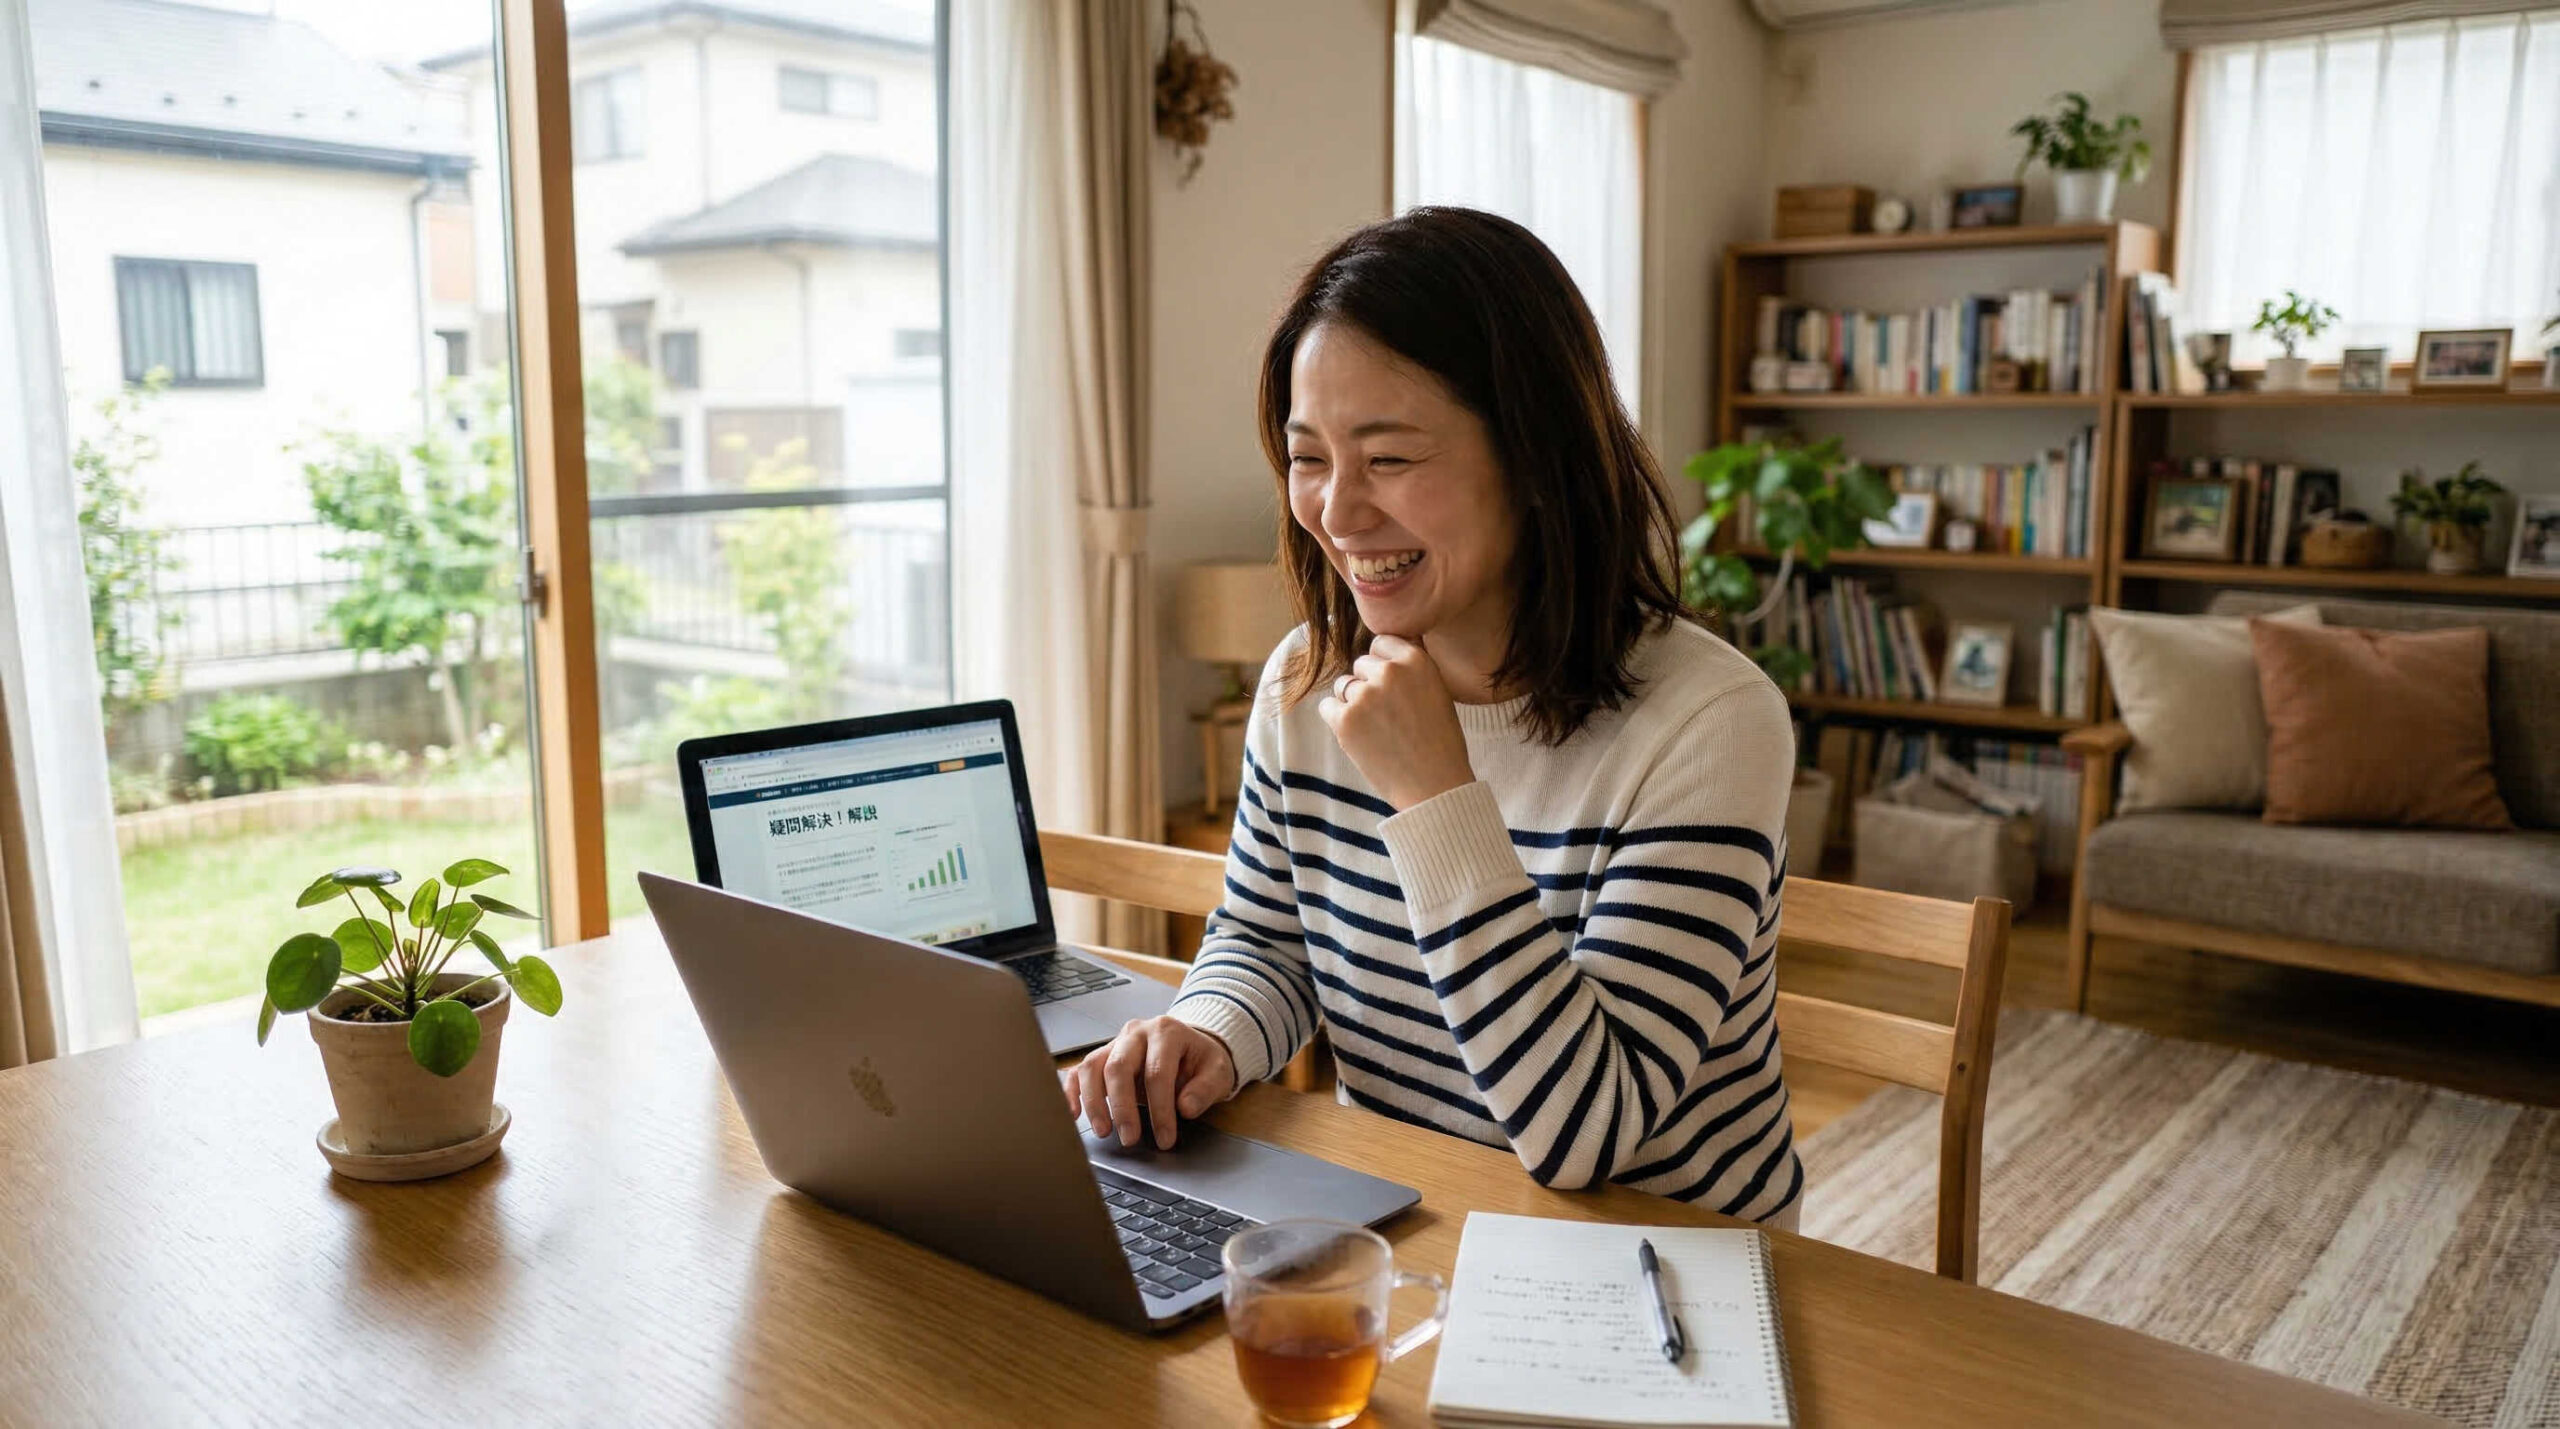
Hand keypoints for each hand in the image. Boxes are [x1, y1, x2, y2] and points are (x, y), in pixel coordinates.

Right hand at [1060, 1016, 1238, 1149]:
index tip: (1165, 1139)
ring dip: (1094, 1102)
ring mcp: (1115, 1042)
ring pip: (1092, 1067)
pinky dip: (1071, 1091)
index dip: (1160, 1109)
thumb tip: (1185, 1107)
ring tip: (1103, 1131)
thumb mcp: (1218, 1072)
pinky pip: (1078, 1070)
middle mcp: (1136, 1032)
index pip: (1157, 1072)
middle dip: (1122, 1107)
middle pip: (1118, 1067)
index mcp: (1166, 1031)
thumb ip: (1205, 1089)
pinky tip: (1073, 1113)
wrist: (1191, 1048)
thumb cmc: (1201, 1061)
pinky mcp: (1102, 1056)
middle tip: (1129, 1139)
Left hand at [1317, 634, 1476, 809]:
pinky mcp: (1345, 720)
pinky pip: (1327, 707)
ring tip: (1377, 729)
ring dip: (1352, 703)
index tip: (1392, 687)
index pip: (1381, 643)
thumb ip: (1412, 668)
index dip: (1384, 666)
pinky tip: (1360, 736)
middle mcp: (1389, 672)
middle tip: (1387, 715)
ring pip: (1343, 686)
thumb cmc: (1440, 742)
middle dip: (1368, 685)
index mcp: (1416, 661)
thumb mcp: (1437, 691)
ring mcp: (1365, 695)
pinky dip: (1338, 720)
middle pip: (1361, 665)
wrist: (1435, 786)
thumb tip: (1384, 648)